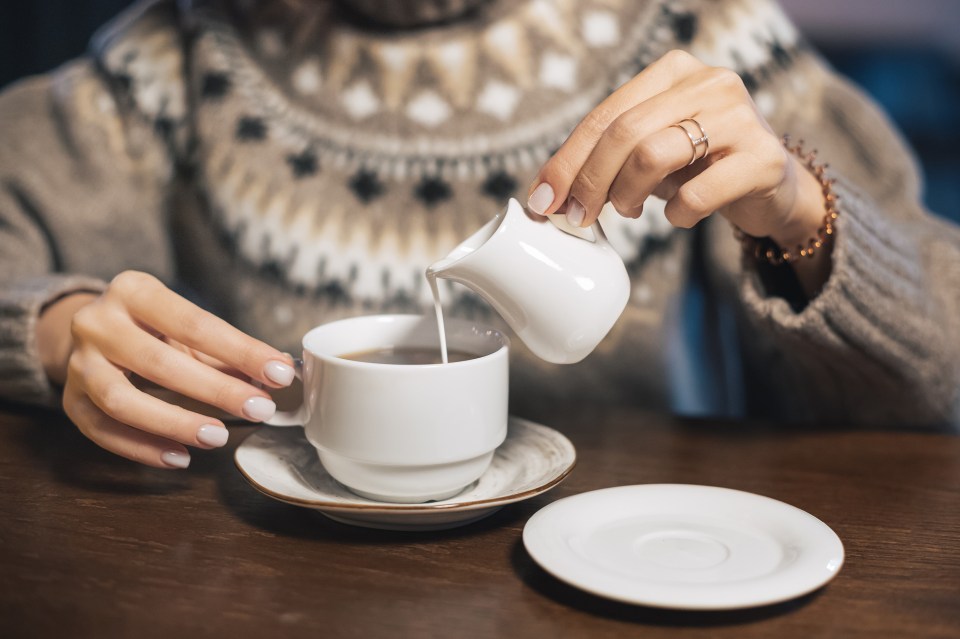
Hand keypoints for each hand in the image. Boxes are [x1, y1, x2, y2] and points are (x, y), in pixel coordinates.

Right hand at [42, 271, 294, 468]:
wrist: (94, 330)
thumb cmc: (155, 329)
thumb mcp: (188, 327)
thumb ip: (230, 350)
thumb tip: (281, 372)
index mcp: (134, 291)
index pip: (194, 323)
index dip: (241, 351)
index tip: (281, 373)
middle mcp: (97, 322)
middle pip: (158, 362)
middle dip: (215, 389)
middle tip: (259, 409)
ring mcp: (78, 362)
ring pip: (121, 400)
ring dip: (175, 423)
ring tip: (218, 437)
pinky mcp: (69, 399)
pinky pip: (102, 430)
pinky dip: (142, 448)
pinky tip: (180, 457)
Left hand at [526, 50, 829, 289]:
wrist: (773, 187)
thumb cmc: (699, 167)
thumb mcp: (649, 152)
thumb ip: (605, 160)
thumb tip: (546, 195)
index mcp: (673, 72)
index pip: (603, 115)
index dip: (566, 161)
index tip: (541, 200)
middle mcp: (708, 82)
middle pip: (624, 133)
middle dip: (589, 182)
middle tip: (576, 217)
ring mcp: (739, 116)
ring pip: (654, 154)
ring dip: (627, 194)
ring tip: (626, 212)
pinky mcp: (762, 157)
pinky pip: (698, 193)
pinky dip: (676, 214)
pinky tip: (677, 215)